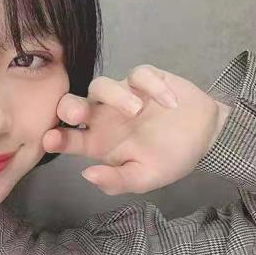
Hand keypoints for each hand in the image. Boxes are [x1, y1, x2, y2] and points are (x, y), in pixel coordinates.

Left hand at [41, 63, 230, 194]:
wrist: (205, 136)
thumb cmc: (168, 158)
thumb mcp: (145, 178)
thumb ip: (118, 180)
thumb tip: (88, 175)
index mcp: (96, 141)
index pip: (68, 137)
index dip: (56, 138)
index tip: (50, 139)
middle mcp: (102, 116)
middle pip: (73, 104)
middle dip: (70, 106)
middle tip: (80, 113)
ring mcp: (121, 95)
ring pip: (101, 85)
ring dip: (115, 95)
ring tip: (137, 110)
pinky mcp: (143, 79)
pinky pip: (138, 74)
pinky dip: (151, 85)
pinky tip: (169, 102)